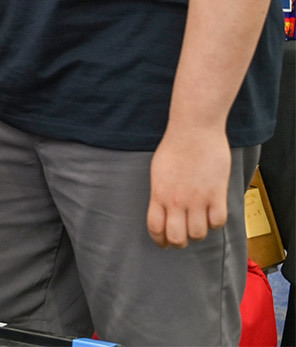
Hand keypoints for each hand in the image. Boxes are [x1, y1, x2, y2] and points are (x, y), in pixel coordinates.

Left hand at [147, 124, 230, 247]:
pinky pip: (218, 221)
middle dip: (179, 242)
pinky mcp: (217, 194)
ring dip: (198, 233)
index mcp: (158, 194)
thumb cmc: (174, 146)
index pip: (155, 228)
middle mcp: (176, 201)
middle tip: (183, 238)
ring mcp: (198, 199)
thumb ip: (160, 193)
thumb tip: (164, 210)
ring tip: (198, 224)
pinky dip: (215, 222)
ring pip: (199, 234)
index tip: (164, 243)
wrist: (193, 131)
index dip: (160, 240)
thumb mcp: (158, 171)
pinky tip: (213, 214)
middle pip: (177, 238)